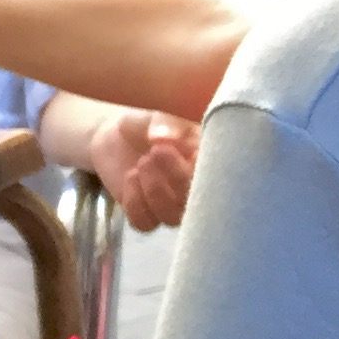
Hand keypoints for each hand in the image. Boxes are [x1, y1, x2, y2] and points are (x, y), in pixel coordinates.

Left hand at [86, 111, 201, 233]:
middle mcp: (198, 189)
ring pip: (172, 218)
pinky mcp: (148, 215)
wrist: (117, 135)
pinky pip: (145, 223)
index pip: (221, 179)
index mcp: (212, 164)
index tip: (173, 147)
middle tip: (154, 152)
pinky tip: (131, 177)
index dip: (199, 170)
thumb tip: (165, 139)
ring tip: (142, 163)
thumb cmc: (149, 122)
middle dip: (176, 180)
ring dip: (154, 191)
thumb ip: (166, 124)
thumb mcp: (160, 115)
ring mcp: (173, 205)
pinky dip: (135, 203)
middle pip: (200, 205)